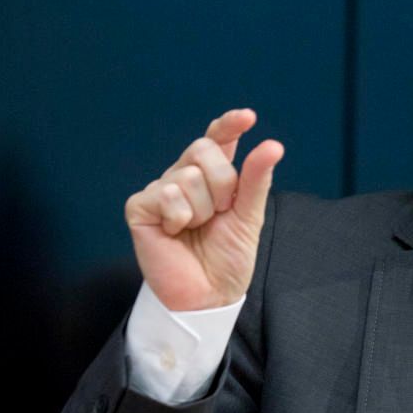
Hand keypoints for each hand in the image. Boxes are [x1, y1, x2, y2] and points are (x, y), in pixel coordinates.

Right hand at [124, 109, 284, 310]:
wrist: (208, 294)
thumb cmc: (227, 257)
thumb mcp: (249, 216)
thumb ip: (256, 179)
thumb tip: (272, 145)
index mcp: (212, 175)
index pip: (217, 139)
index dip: (229, 124)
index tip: (247, 117)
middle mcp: (184, 176)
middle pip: (203, 150)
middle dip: (221, 183)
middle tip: (219, 213)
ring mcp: (161, 190)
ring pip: (188, 176)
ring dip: (202, 209)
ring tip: (196, 229)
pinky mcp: (140, 207)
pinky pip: (166, 195)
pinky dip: (179, 217)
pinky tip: (175, 233)